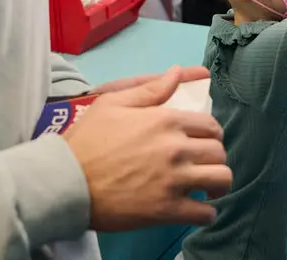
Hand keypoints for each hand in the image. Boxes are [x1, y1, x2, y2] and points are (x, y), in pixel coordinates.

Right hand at [65, 67, 231, 230]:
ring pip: (221, 180)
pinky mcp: (167, 210)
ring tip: (208, 189)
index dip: (211, 135)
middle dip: (215, 158)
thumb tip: (179, 72)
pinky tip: (198, 209)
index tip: (203, 143)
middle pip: (219, 152)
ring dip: (219, 185)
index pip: (211, 126)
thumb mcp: (113, 103)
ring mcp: (174, 180)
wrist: (65, 182)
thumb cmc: (86, 141)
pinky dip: (207, 213)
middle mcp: (176, 148)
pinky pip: (205, 213)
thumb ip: (150, 89)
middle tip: (204, 166)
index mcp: (167, 120)